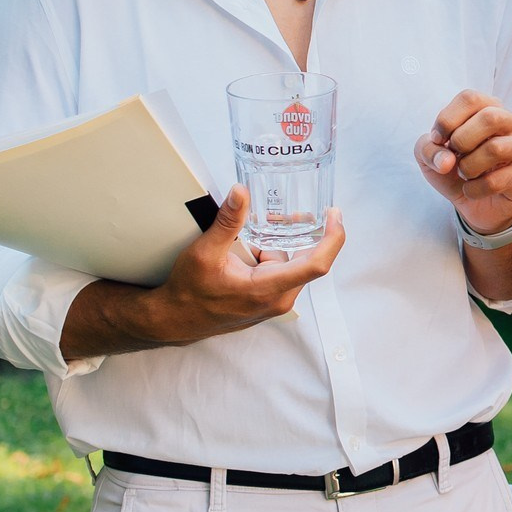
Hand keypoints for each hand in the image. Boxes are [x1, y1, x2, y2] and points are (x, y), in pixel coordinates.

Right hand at [142, 185, 342, 344]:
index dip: (333, 238)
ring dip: (278, 245)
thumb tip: (241, 193)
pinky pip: (280, 272)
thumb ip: (227, 222)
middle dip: (297, 234)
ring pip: (290, 263)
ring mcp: (274, 302)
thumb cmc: (190, 292)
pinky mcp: (268, 301)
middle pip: (304, 258)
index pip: (317, 264)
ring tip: (256, 233)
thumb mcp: (205, 252)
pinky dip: (271, 256)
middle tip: (286, 214)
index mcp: (268, 290)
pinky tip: (252, 248)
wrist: (176, 319)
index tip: (334, 214)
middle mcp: (278, 300)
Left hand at [415, 90, 511, 235]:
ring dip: (468, 167)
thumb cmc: (457, 170)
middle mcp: (511, 121)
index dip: (447, 119)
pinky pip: (496, 180)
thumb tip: (446, 161)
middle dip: (461, 140)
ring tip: (464, 174)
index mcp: (489, 107)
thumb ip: (428, 149)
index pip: (470, 98)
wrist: (479, 205)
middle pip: (490, 117)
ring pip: (495, 149)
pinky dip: (474, 189)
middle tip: (454, 156)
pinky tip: (472, 190)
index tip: (438, 140)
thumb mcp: (431, 157)